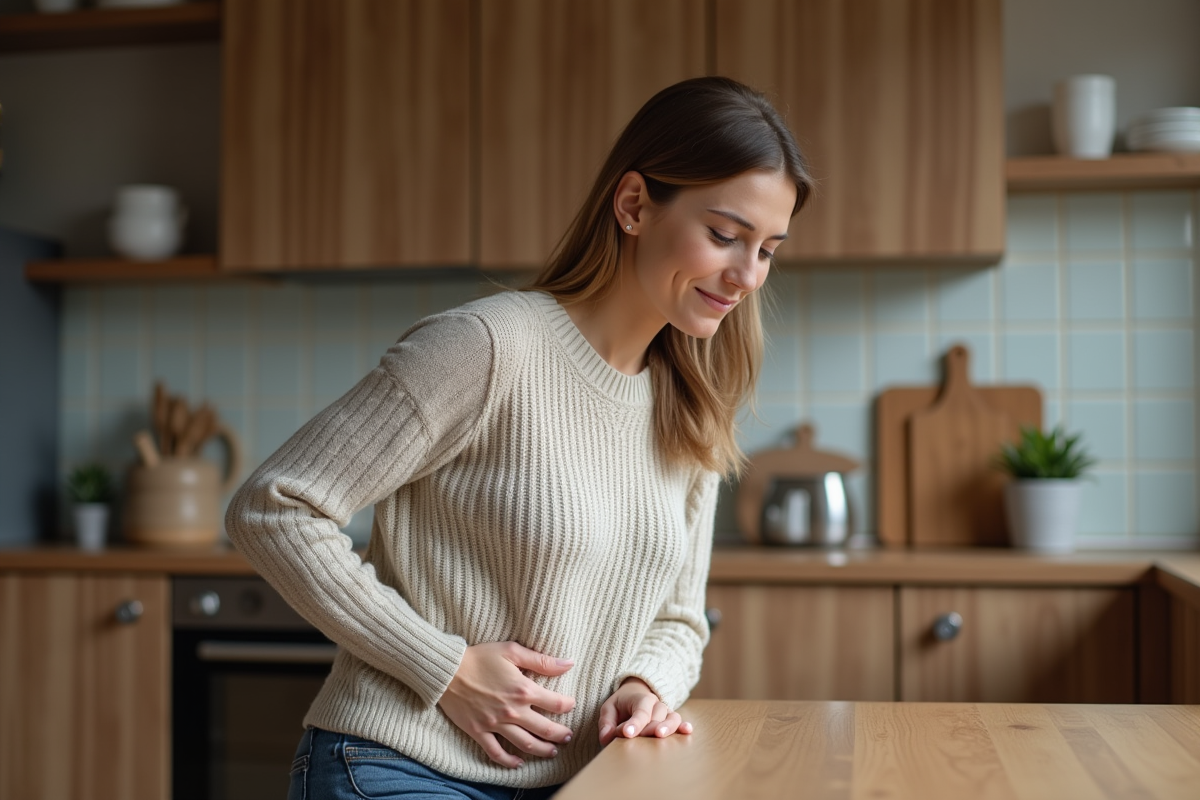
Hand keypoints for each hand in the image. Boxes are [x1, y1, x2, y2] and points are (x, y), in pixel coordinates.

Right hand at [437, 641, 576, 768]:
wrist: (447, 670)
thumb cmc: (480, 657)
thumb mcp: (512, 651)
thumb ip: (541, 661)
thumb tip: (569, 664)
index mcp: (523, 690)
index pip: (555, 704)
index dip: (568, 705)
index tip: (571, 705)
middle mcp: (512, 711)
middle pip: (545, 729)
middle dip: (561, 734)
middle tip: (568, 737)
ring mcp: (495, 724)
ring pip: (525, 744)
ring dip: (542, 750)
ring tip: (552, 751)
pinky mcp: (479, 732)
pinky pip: (496, 752)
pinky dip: (508, 761)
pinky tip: (518, 763)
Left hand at [597, 677, 693, 745]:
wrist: (637, 693)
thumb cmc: (622, 704)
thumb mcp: (609, 708)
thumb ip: (606, 723)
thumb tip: (606, 737)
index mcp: (640, 698)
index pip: (639, 711)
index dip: (634, 723)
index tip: (627, 733)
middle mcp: (656, 704)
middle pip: (655, 716)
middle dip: (647, 728)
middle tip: (639, 737)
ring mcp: (666, 712)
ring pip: (671, 718)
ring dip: (667, 727)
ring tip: (660, 735)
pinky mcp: (671, 720)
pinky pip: (679, 721)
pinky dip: (683, 726)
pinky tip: (687, 730)